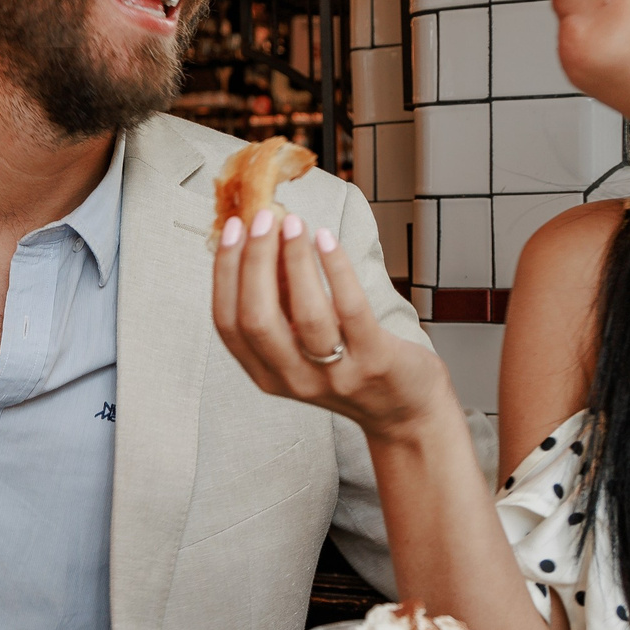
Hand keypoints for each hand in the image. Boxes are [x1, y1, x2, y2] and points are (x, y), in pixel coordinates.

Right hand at [212, 208, 451, 442]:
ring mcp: (335, 374)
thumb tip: (264, 239)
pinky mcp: (375, 361)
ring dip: (295, 261)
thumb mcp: (302, 342)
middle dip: (253, 262)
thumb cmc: (350, 366)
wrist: (405, 410)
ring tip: (294, 223)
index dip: (225, 273)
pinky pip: (351, 309)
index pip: (228, 324)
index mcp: (266, 373)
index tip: (233, 229)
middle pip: (257, 319)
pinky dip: (336, 269)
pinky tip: (327, 239)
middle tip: (263, 218)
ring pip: (305, 314)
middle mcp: (293, 379)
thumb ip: (280, 302)